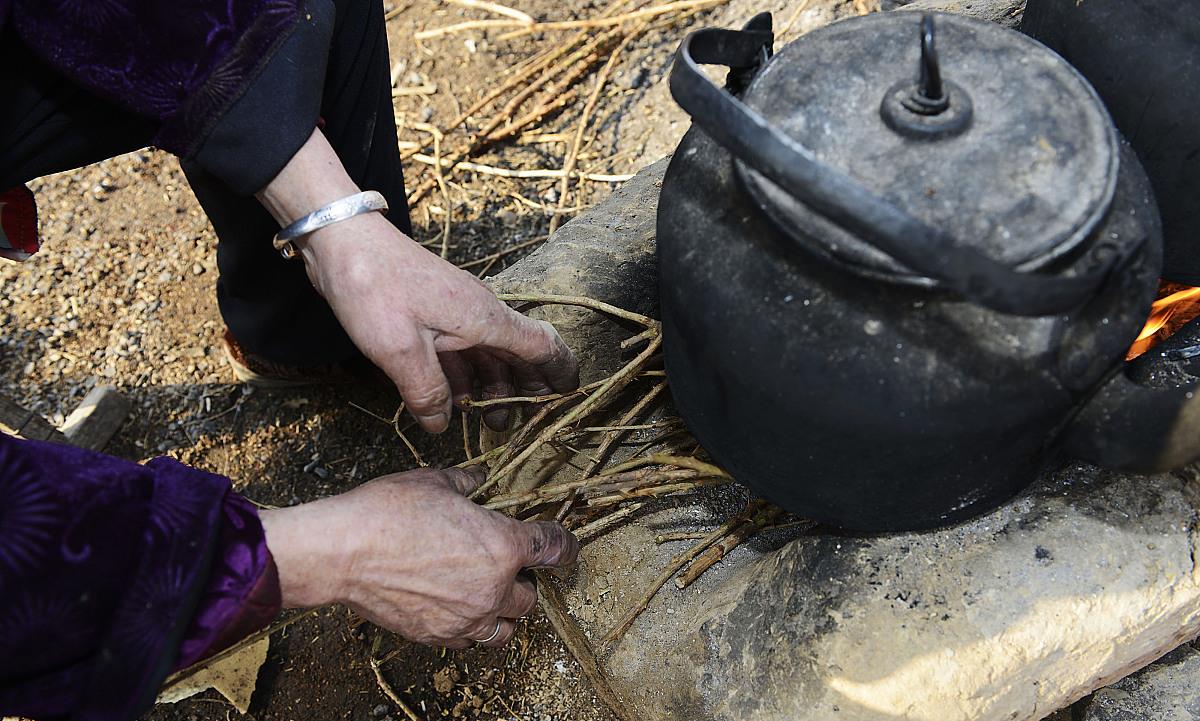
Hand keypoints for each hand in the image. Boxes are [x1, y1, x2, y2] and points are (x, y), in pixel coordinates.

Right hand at [259, 465, 578, 647]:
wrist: (343, 552)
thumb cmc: (388, 512)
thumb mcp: (435, 483)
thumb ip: (465, 484)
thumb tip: (476, 481)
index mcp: (503, 545)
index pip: (554, 549)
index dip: (564, 545)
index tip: (565, 546)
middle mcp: (493, 587)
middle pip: (530, 596)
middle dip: (522, 581)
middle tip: (504, 566)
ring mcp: (466, 617)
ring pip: (505, 628)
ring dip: (503, 612)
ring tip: (487, 596)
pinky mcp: (438, 635)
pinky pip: (469, 640)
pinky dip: (470, 627)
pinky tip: (456, 610)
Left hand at [304, 212, 577, 431]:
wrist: (342, 240)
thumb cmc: (374, 287)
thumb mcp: (400, 350)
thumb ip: (427, 392)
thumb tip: (442, 424)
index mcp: (484, 319)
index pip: (542, 345)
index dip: (560, 371)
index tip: (569, 396)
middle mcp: (478, 313)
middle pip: (517, 354)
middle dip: (522, 390)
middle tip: (515, 426)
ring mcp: (455, 311)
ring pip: (486, 354)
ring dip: (490, 387)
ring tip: (485, 421)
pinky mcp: (431, 312)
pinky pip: (458, 349)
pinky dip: (462, 376)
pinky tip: (452, 399)